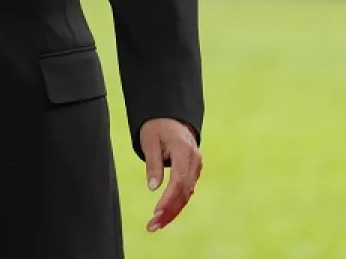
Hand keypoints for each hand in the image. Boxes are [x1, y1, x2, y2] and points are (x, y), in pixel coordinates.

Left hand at [139, 117, 201, 232]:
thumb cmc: (157, 129)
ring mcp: (196, 167)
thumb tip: (153, 188)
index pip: (179, 179)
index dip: (168, 198)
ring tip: (154, 226)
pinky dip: (176, 205)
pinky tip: (164, 216)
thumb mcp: (149, 141)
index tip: (156, 212)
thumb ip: (152, 164)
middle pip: (184, 191)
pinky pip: (186, 192)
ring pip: (186, 194)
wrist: (171, 120)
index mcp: (184, 150)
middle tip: (152, 226)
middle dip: (169, 210)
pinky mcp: (193, 173)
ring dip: (172, 212)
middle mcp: (194, 160)